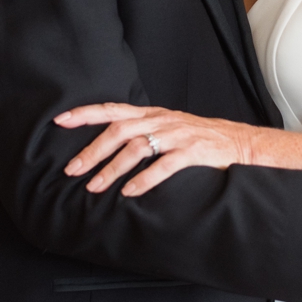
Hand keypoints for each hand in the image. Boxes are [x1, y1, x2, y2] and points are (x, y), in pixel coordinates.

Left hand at [54, 103, 257, 195]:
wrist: (241, 144)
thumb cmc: (202, 139)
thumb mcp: (170, 127)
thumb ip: (144, 130)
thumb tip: (108, 143)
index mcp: (154, 114)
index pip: (113, 109)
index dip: (86, 113)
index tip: (61, 121)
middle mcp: (162, 121)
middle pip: (119, 130)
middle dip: (92, 150)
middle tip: (72, 169)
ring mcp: (178, 136)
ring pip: (137, 148)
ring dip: (112, 168)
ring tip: (95, 187)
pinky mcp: (193, 152)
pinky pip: (164, 166)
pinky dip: (144, 180)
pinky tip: (130, 192)